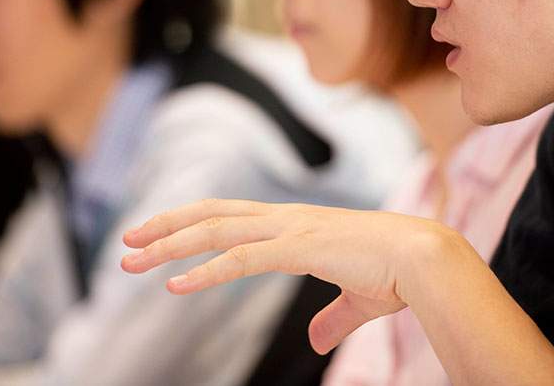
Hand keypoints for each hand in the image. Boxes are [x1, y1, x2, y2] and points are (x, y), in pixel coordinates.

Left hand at [121, 198, 462, 353]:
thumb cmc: (396, 274)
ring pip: (216, 231)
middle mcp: (286, 218)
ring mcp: (291, 229)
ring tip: (131, 259)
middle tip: (127, 241)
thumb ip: (332, 316)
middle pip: (212, 214)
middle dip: (166, 226)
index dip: (191, 222)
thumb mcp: (356, 298)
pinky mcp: (299, 248)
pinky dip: (204, 271)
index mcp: (296, 223)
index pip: (230, 215)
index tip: (158, 236)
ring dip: (170, 245)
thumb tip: (319, 339)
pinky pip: (241, 260)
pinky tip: (174, 285)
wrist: (426, 260)